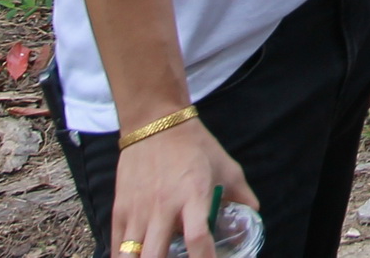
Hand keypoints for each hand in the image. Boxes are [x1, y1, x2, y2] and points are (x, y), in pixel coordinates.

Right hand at [110, 118, 254, 257]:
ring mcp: (138, 210)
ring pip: (129, 256)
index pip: (198, 238)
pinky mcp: (119, 209)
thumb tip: (254, 212)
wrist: (156, 124)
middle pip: (155, 255)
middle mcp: (163, 207)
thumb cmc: (195, 147)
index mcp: (194, 195)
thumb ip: (240, 193)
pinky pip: (116, 246)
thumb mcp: (225, 166)